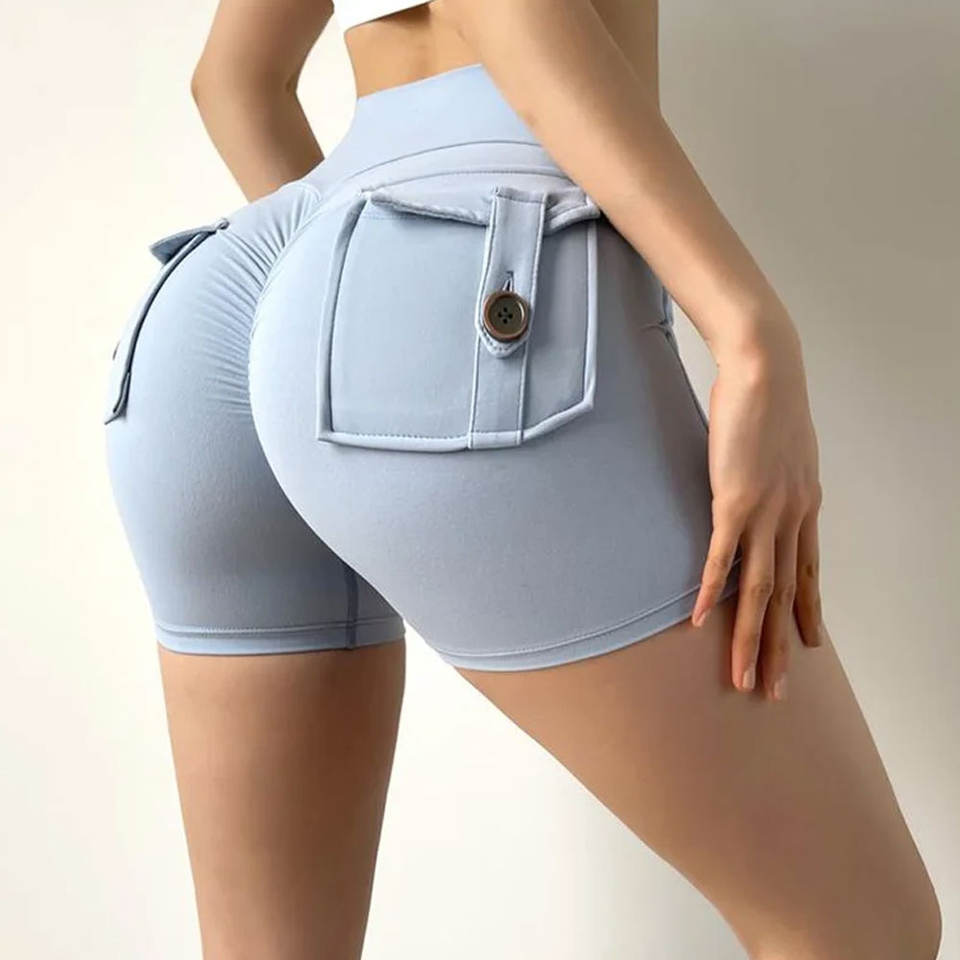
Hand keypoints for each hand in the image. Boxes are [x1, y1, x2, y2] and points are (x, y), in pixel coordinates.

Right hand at [690, 313, 824, 700]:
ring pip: (759, 590)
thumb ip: (777, 476)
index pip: (808, 573)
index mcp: (804, 506)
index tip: (808, 646)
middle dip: (779, 648)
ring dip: (749, 639)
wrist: (767, 367)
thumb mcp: (783, 447)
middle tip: (773, 691)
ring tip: (742, 677)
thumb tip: (762, 484)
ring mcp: (765, 512)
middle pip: (786, 596)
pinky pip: (723, 557)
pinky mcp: (734, 500)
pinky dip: (714, 592)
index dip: (807, 613)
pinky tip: (702, 622)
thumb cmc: (770, 398)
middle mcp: (791, 517)